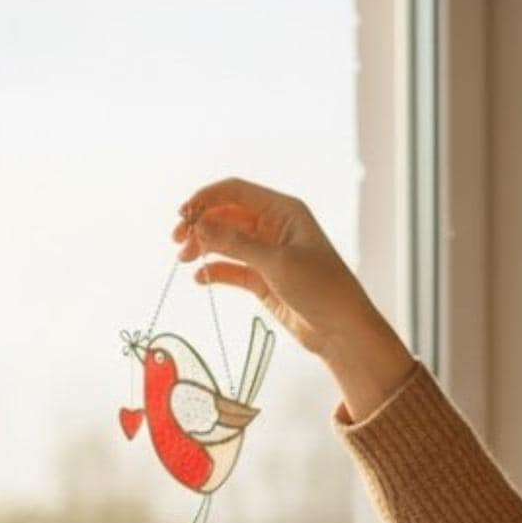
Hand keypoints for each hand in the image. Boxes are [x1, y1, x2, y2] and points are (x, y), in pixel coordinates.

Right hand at [172, 176, 416, 419]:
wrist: (342, 331)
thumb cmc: (321, 289)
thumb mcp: (277, 262)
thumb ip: (236, 243)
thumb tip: (198, 225)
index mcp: (283, 210)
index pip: (235, 191)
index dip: (206, 198)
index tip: (183, 215)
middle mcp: (275, 227)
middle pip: (226, 215)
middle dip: (201, 225)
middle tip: (178, 242)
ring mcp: (268, 254)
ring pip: (226, 242)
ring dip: (205, 247)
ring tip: (185, 260)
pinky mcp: (264, 280)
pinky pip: (232, 269)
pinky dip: (215, 271)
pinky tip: (201, 279)